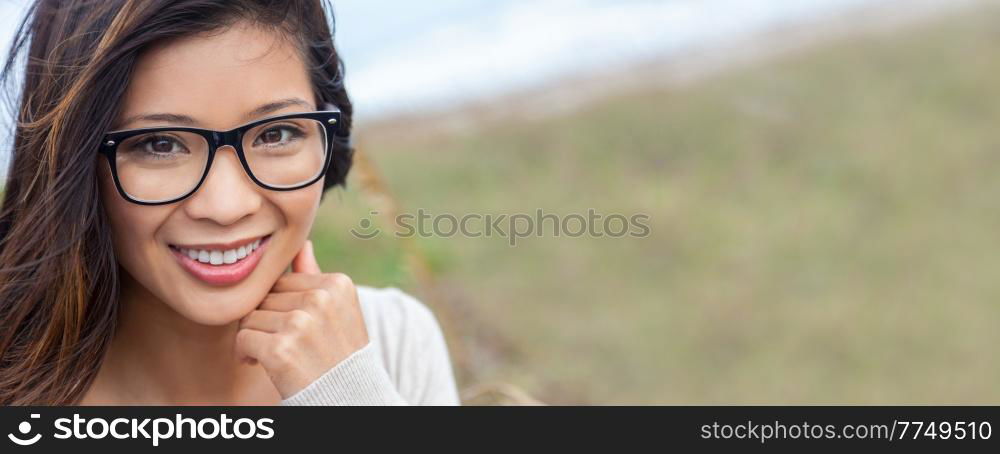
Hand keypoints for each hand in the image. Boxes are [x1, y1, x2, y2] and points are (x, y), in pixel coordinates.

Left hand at [234, 240, 369, 397]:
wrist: (348, 397)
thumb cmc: (338, 355)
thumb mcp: (337, 311)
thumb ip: (316, 276)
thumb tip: (301, 244)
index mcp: (337, 284)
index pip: (282, 282)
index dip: (281, 307)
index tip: (293, 329)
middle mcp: (322, 299)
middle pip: (265, 298)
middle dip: (266, 323)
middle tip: (285, 345)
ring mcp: (302, 323)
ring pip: (250, 317)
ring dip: (255, 339)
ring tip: (277, 355)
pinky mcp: (282, 348)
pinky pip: (243, 338)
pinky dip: (246, 355)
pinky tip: (263, 365)